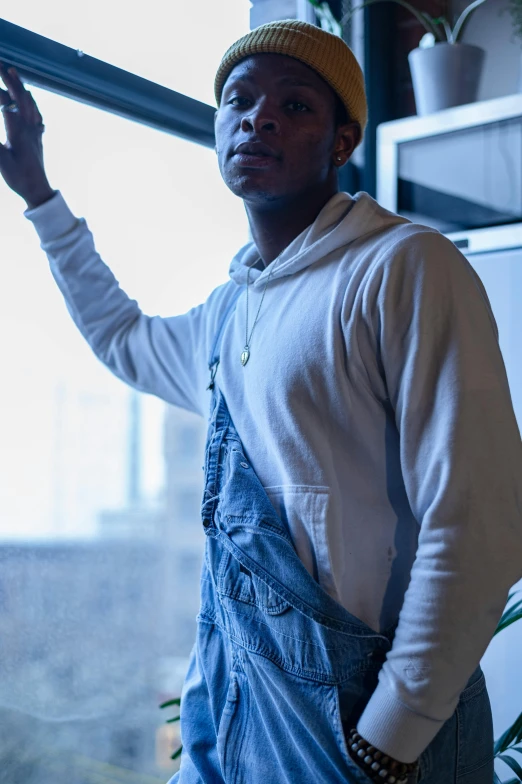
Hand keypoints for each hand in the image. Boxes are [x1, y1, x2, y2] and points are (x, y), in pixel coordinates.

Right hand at [0, 63, 54, 206]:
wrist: (38, 190)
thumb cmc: (19, 178)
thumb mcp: (1, 162)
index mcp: (18, 131)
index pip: (7, 102)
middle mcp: (29, 128)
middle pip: (21, 97)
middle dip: (10, 79)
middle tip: (2, 64)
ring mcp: (36, 132)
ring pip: (31, 103)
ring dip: (21, 86)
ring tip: (14, 73)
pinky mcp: (38, 137)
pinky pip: (37, 114)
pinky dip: (32, 102)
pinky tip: (30, 99)